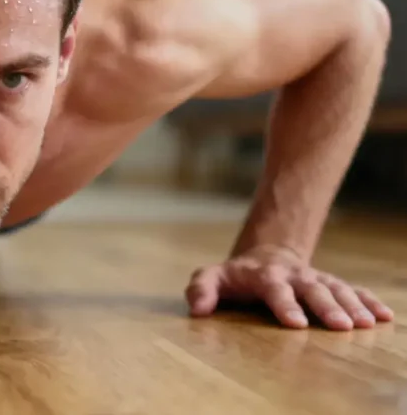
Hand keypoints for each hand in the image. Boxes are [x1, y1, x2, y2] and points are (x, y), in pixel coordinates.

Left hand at [185, 245, 393, 329]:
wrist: (265, 257)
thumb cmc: (235, 276)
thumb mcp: (211, 277)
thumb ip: (201, 290)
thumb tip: (198, 309)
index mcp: (265, 275)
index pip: (275, 290)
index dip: (284, 305)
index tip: (295, 324)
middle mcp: (294, 275)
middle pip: (312, 290)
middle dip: (327, 307)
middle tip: (343, 326)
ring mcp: (315, 278)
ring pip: (337, 289)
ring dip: (353, 305)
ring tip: (368, 324)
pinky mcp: (330, 283)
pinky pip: (353, 290)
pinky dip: (369, 301)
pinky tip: (385, 316)